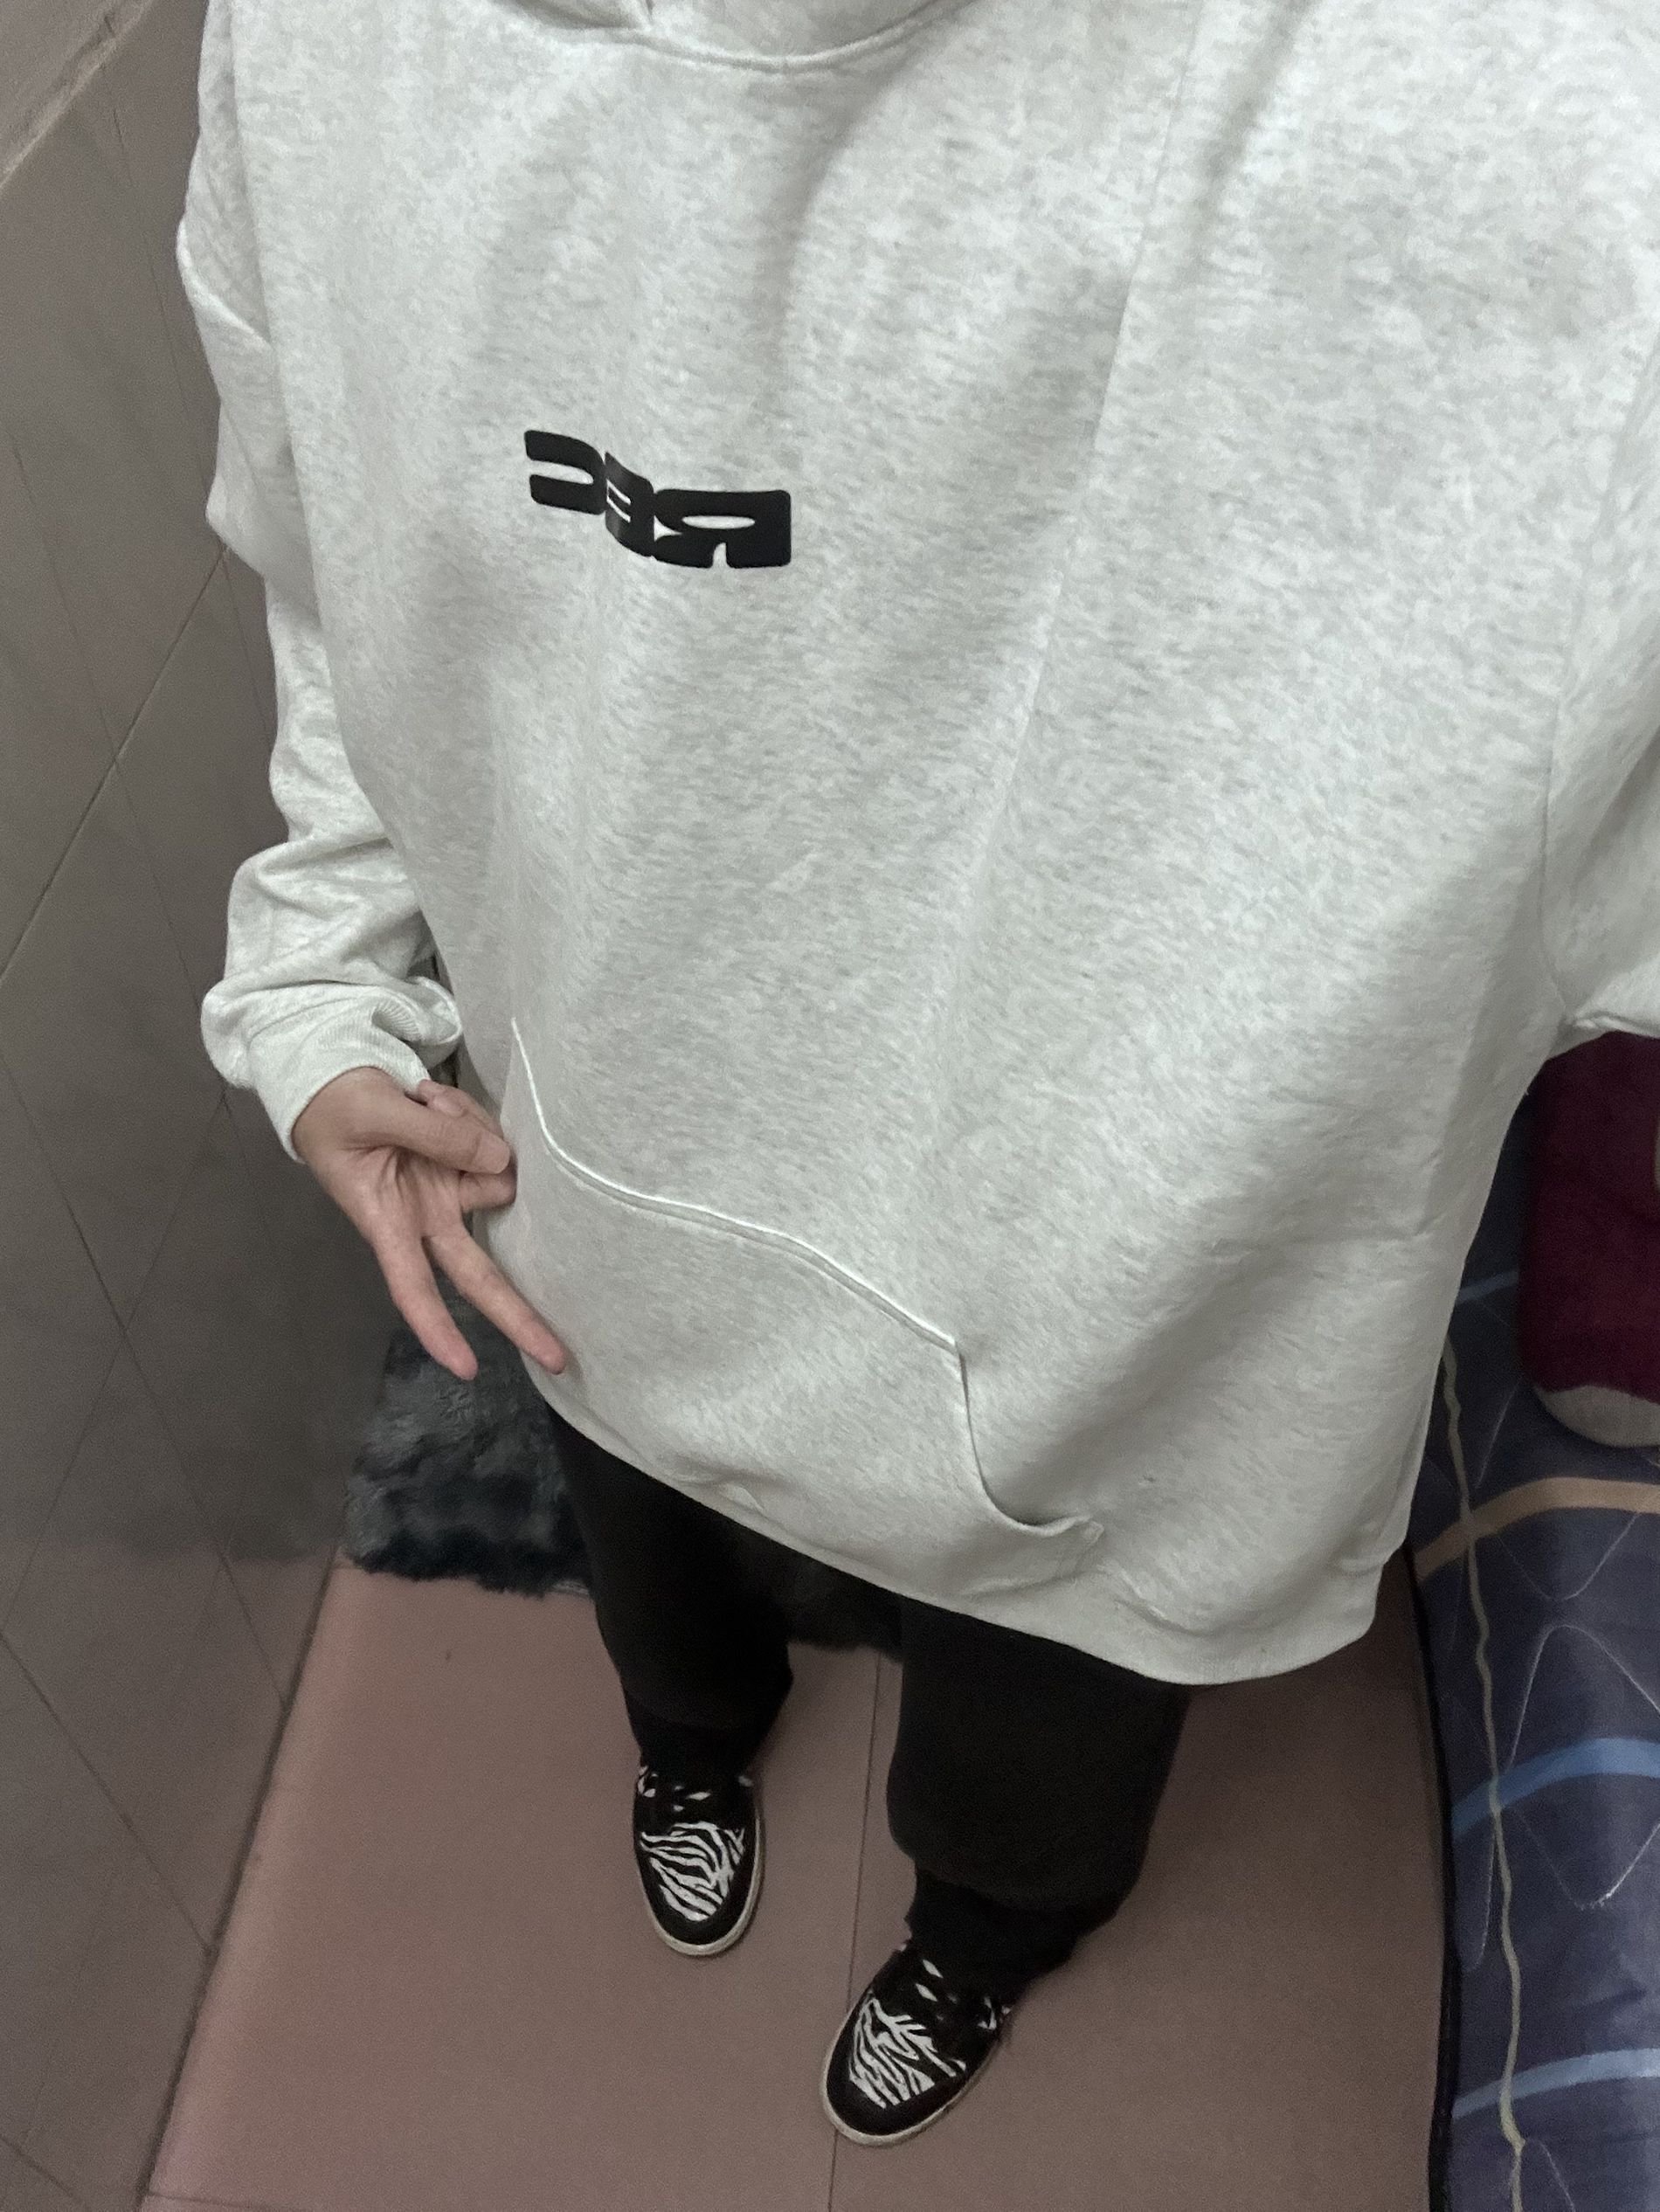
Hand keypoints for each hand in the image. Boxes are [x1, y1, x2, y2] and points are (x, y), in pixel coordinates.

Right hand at [290, 1065, 567, 1382]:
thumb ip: (436, 1137)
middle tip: (559, 1359)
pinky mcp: (463, 1159)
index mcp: (388, 1222)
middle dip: (517, 1315)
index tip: (466, 1367)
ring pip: (495, 1173)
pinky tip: (431, 1098)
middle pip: (477, 1273)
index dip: (437, 1327)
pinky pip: (490, 1141)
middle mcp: (425, 1216)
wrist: (332, 1076)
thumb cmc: (336, 1108)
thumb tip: (500, 1161)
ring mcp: (448, 1189)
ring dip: (471, 1131)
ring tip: (425, 1101)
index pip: (413, 1286)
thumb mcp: (376, 1116)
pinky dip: (469, 1115)